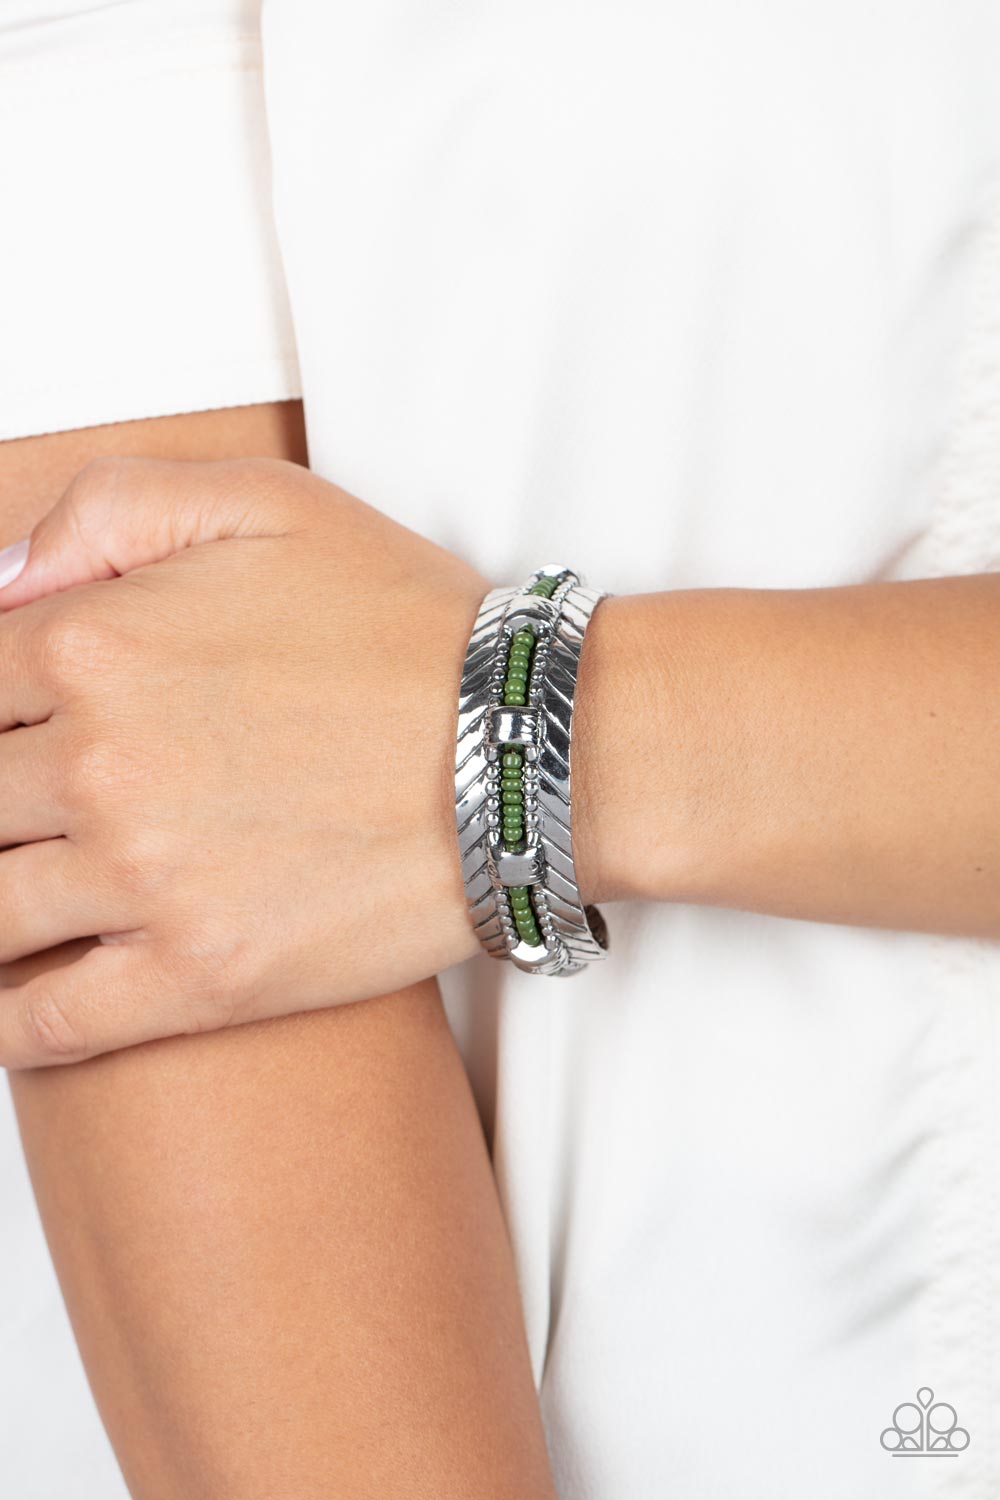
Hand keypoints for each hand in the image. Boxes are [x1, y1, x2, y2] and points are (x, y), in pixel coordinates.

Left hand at [0, 456, 491, 1065]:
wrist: (526, 749)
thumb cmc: (408, 629)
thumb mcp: (265, 501)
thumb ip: (109, 508)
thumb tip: (4, 579)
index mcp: (93, 644)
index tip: (12, 736)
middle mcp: (97, 765)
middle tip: (27, 818)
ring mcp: (144, 882)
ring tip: (17, 899)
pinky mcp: (201, 979)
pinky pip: (46, 1026)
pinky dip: (4, 1026)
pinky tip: (4, 1014)